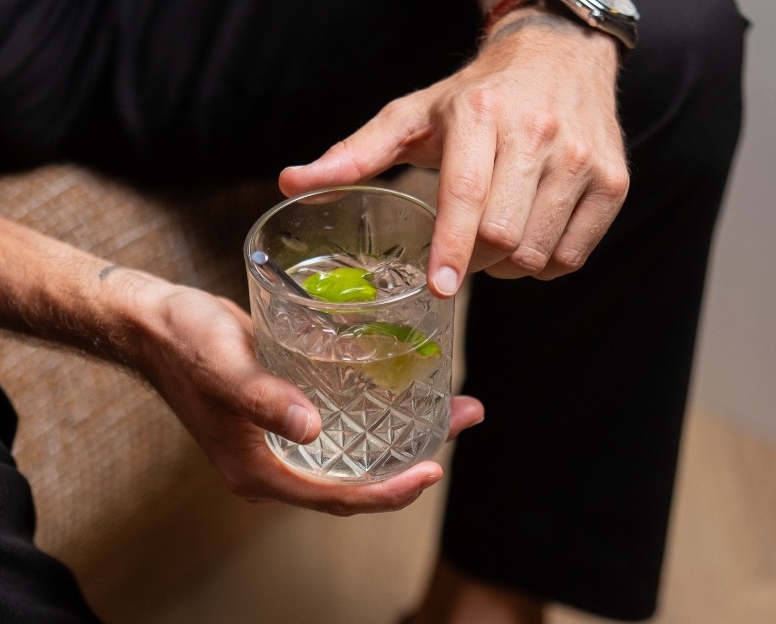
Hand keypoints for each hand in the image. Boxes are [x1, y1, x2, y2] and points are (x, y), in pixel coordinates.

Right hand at [123, 279, 483, 515]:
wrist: (153, 322)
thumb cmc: (183, 341)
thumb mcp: (224, 366)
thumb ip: (264, 398)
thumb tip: (312, 430)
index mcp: (259, 473)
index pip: (335, 499)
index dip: (387, 492)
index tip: (432, 471)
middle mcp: (275, 467)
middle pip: (354, 482)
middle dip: (409, 463)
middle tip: (461, 422)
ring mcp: (281, 445)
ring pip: (351, 456)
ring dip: (400, 438)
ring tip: (451, 407)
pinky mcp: (286, 417)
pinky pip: (340, 431)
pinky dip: (374, 417)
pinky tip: (404, 391)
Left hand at [280, 10, 628, 297]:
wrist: (561, 55)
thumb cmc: (476, 96)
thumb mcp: (412, 116)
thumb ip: (354, 153)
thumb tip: (291, 182)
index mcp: (480, 114)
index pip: (466, 195)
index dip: (450, 248)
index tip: (439, 287)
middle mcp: (537, 132)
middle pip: (501, 236)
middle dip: (473, 261)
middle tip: (461, 254)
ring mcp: (582, 159)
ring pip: (536, 252)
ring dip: (507, 267)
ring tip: (494, 241)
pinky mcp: (613, 182)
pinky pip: (571, 257)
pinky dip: (544, 265)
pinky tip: (529, 239)